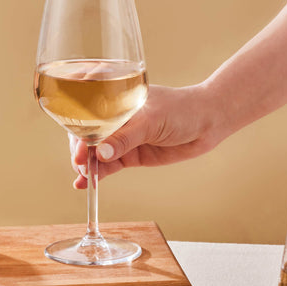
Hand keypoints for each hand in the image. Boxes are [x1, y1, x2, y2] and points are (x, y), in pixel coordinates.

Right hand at [69, 83, 226, 188]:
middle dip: (80, 152)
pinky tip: (85, 184)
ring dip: (86, 166)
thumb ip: (126, 137)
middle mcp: (115, 119)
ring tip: (84, 178)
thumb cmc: (181, 110)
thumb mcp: (152, 120)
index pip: (87, 115)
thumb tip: (101, 153)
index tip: (78, 150)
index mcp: (115, 101)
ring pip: (96, 153)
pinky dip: (96, 175)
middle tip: (82, 167)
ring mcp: (122, 138)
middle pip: (87, 136)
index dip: (78, 131)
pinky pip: (108, 166)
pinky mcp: (130, 155)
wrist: (208, 123)